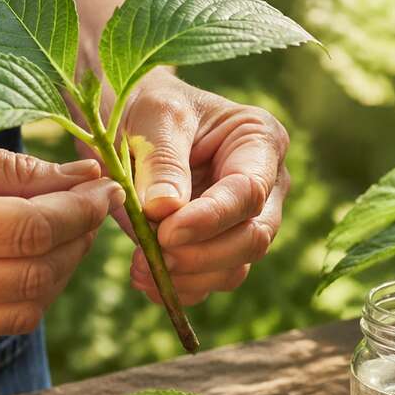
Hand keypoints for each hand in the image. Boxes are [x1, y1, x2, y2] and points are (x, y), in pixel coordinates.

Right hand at [0, 123, 123, 343]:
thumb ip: (20, 170)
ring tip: (65, 227)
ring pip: (25, 310)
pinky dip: (26, 289)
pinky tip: (28, 252)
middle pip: (36, 277)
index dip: (81, 211)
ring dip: (59, 270)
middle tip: (92, 204)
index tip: (105, 187)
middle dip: (78, 240)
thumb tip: (89, 178)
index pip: (31, 232)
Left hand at [119, 72, 289, 305]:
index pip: (249, 192)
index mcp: (260, 141)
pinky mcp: (219, 248)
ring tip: (141, 267)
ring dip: (189, 277)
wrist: (129, 119)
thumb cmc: (148, 105)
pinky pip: (211, 282)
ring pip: (235, 268)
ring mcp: (245, 221)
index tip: (166, 232)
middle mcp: (265, 185)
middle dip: (203, 255)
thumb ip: (162, 161)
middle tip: (155, 253)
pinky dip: (179, 289)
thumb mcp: (153, 117)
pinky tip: (146, 279)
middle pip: (253, 237)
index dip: (211, 219)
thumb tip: (166, 211)